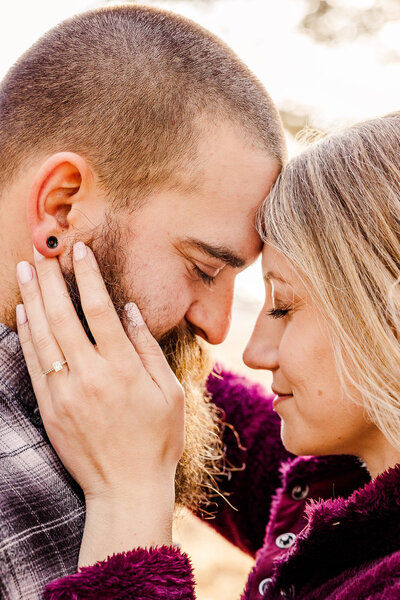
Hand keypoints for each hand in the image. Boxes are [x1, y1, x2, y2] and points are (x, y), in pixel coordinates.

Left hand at [15, 243, 184, 560]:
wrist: (125, 488)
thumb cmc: (156, 440)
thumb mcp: (168, 392)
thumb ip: (147, 348)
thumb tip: (129, 310)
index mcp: (123, 368)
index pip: (100, 309)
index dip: (88, 275)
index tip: (80, 250)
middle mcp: (90, 375)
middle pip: (63, 315)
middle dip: (50, 279)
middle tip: (40, 251)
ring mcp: (65, 392)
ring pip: (42, 335)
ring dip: (32, 299)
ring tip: (25, 270)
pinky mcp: (50, 408)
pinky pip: (32, 363)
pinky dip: (25, 334)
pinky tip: (23, 313)